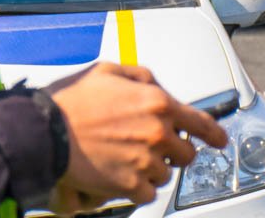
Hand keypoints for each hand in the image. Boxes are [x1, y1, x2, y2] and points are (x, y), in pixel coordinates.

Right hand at [45, 62, 227, 211]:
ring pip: (166, 174)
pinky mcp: (130, 184)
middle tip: (153, 146)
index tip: (219, 139)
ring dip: (153, 168)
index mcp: (157, 102)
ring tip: (128, 158)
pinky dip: (138, 187)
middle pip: (185, 153)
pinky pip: (148, 193)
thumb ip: (140, 77)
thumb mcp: (109, 71)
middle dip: (173, 150)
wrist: (45, 132)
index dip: (214, 133)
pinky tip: (123, 174)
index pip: (200, 121)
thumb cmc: (72, 102)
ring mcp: (145, 161)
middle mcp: (157, 132)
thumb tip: (154, 86)